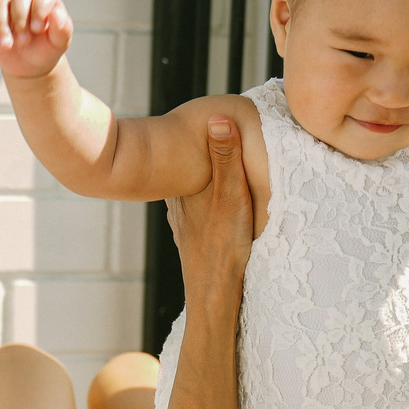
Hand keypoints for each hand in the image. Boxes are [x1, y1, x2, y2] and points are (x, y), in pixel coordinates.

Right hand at [0, 0, 74, 79]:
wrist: (31, 66)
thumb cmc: (47, 50)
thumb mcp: (59, 43)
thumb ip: (63, 28)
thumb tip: (56, 13)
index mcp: (46, 2)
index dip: (40, 8)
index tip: (38, 29)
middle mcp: (26, 0)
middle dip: (21, 19)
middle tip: (24, 41)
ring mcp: (7, 7)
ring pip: (0, 4)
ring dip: (2, 25)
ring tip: (7, 46)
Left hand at [168, 113, 252, 305]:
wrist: (213, 293)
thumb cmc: (223, 243)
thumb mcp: (231, 194)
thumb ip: (226, 157)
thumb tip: (218, 117)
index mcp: (184, 186)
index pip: (190, 150)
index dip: (202, 134)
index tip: (214, 116)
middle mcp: (177, 201)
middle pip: (190, 170)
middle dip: (203, 156)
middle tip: (224, 139)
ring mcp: (181, 221)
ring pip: (192, 191)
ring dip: (205, 180)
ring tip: (222, 167)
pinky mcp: (191, 237)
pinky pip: (198, 210)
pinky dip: (207, 201)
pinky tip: (216, 203)